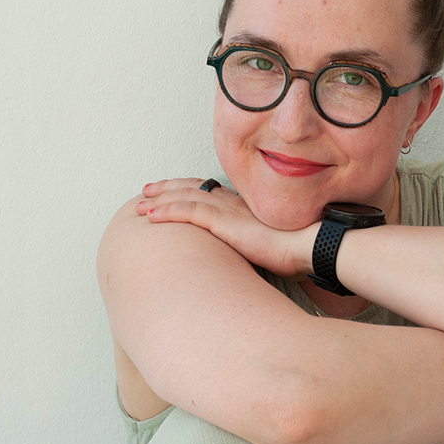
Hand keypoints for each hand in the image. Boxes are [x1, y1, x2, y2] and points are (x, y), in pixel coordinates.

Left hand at [136, 178, 314, 277]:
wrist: (306, 246)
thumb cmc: (293, 250)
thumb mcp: (267, 244)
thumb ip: (250, 244)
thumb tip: (243, 256)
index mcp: (242, 206)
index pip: (208, 191)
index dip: (185, 189)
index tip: (168, 192)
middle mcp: (233, 202)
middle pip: (191, 188)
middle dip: (165, 189)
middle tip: (145, 191)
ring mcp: (228, 210)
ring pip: (184, 197)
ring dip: (158, 200)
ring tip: (138, 205)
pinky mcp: (225, 221)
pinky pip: (189, 211)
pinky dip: (167, 212)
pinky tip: (150, 216)